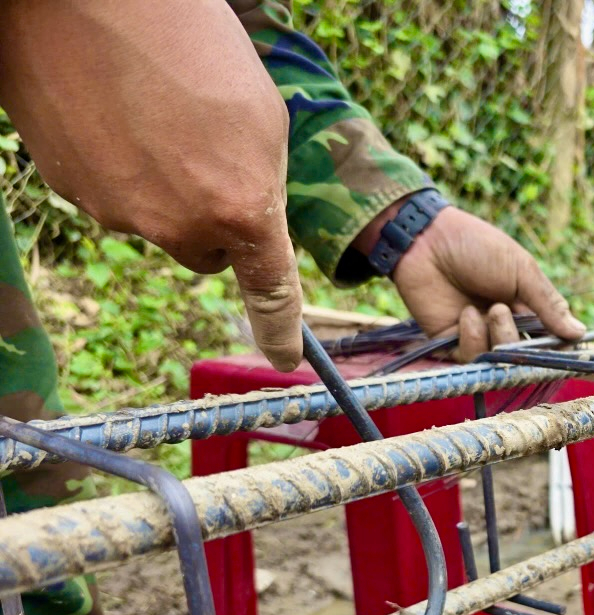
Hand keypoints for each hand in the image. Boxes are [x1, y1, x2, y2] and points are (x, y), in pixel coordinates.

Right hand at [0, 0, 302, 368]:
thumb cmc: (188, 38)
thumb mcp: (261, 116)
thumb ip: (261, 187)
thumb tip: (249, 226)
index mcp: (238, 210)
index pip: (269, 292)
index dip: (280, 329)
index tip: (285, 358)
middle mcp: (175, 225)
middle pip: (207, 252)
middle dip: (215, 219)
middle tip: (208, 150)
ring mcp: (115, 211)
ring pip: (158, 219)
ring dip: (165, 184)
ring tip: (158, 110)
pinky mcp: (69, 189)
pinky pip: (114, 193)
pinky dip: (122, 164)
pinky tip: (118, 110)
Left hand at [360, 205, 585, 360]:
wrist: (427, 240)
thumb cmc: (477, 247)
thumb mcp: (522, 270)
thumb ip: (549, 304)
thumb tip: (580, 333)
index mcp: (526, 306)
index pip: (549, 338)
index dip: (556, 347)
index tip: (564, 349)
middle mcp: (504, 325)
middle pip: (525, 355)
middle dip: (520, 340)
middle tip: (507, 311)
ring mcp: (478, 335)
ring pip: (499, 362)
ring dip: (499, 337)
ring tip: (491, 309)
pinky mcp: (451, 343)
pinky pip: (471, 359)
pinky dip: (473, 338)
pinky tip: (466, 314)